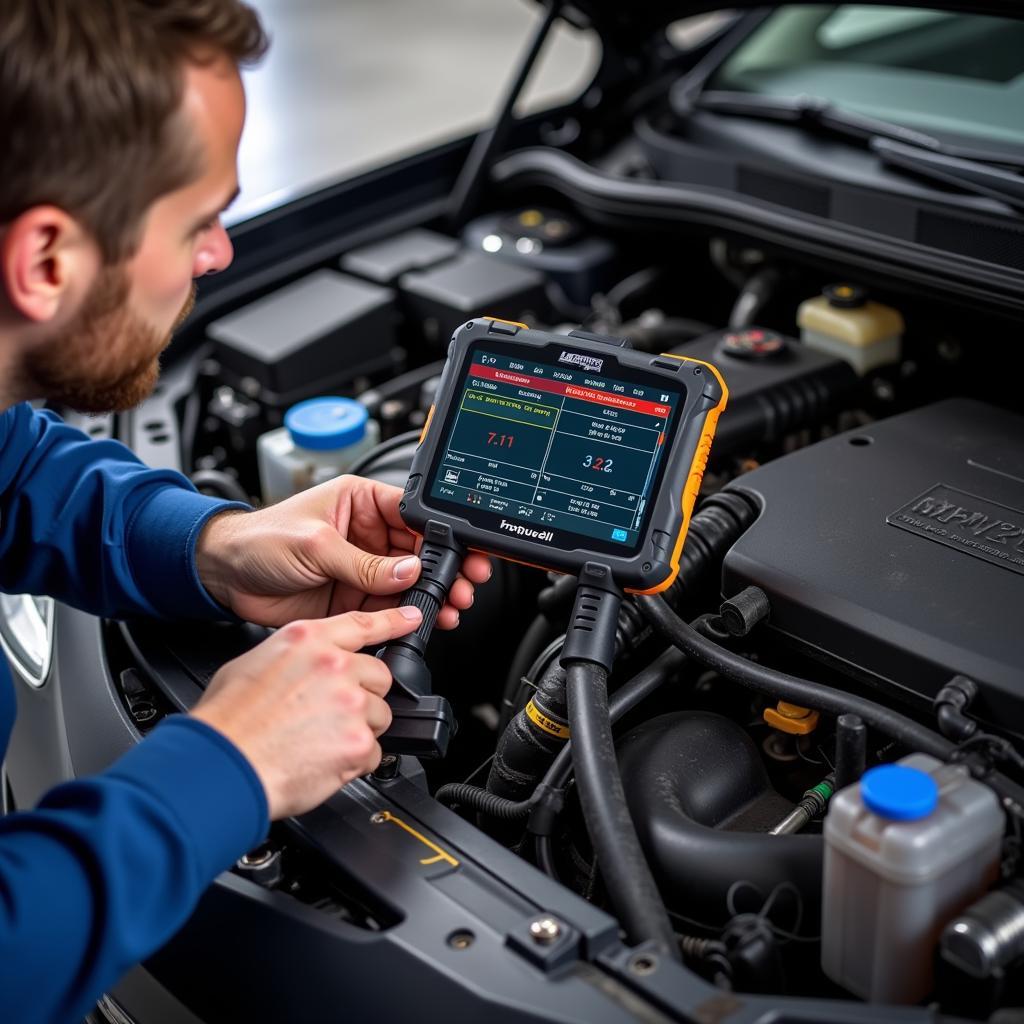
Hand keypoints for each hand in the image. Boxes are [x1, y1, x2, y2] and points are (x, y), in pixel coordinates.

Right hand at [191, 606, 420, 817]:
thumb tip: (308, 666)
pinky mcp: (358, 741)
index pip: (363, 623)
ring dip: (358, 730)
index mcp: (309, 640)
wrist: (222, 765)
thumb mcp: (253, 664)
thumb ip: (295, 657)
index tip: (413, 619)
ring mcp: (351, 703)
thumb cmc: (227, 722)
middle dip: (362, 696)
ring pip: (379, 715)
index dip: (393, 621)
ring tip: (320, 741)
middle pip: (379, 676)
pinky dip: (354, 762)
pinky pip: (373, 753)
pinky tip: (323, 762)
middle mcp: (335, 665)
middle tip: (329, 715)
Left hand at [195, 475, 490, 627]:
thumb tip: (407, 571)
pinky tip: (422, 620)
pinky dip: (406, 616)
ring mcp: (361, 567)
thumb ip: (363, 562)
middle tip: (463, 584)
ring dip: (431, 595)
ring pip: (408, 582)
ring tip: (450, 606)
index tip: (460, 550)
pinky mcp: (352, 596)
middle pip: (418, 551)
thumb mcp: (315, 545)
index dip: (439, 532)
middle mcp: (365, 533)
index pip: (411, 515)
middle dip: (444, 569)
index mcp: (359, 502)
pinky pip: (387, 606)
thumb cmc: (258, 540)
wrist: (222, 576)